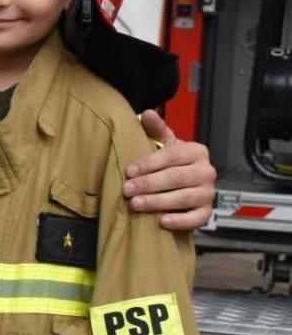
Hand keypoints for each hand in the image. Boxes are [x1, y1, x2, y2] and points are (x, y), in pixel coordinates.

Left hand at [122, 109, 214, 230]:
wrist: (187, 187)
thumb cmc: (172, 164)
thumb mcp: (165, 145)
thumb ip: (156, 130)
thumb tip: (146, 113)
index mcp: (196, 151)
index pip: (172, 155)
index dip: (149, 163)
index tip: (129, 171)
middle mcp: (206, 171)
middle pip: (176, 177)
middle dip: (149, 184)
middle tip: (127, 189)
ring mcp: (208, 193)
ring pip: (183, 198)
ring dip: (158, 202)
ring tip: (136, 204)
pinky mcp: (206, 212)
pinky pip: (196, 218)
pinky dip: (179, 220)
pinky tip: (162, 221)